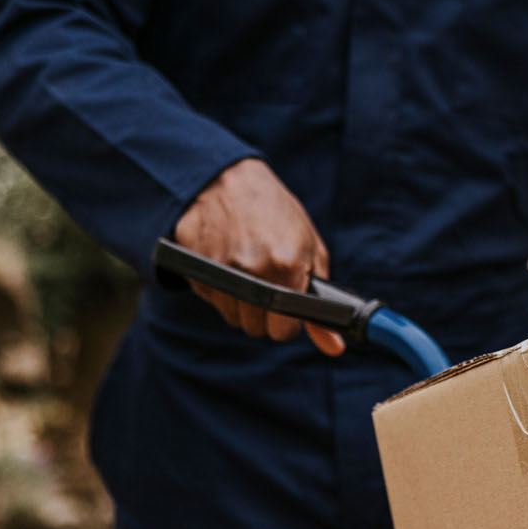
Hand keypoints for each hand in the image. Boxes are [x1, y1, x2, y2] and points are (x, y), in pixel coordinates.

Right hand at [173, 158, 345, 354]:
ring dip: (241, 303)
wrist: (227, 180)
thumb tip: (334, 347)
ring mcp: (219, 270)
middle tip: (267, 283)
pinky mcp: (193, 268)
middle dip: (265, 314)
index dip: (288, 321)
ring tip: (247, 268)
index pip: (282, 330)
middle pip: (256, 328)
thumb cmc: (276, 214)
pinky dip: (219, 289)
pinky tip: (227, 262)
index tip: (287, 308)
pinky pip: (211, 300)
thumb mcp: (310, 251)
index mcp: (286, 265)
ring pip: (233, 317)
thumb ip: (321, 302)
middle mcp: (251, 271)